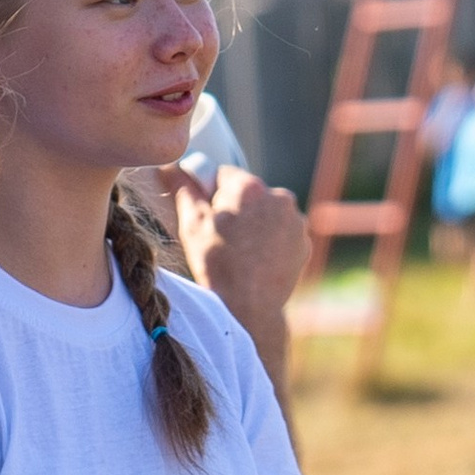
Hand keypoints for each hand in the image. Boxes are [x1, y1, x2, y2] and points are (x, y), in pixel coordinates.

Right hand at [164, 162, 309, 336]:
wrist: (249, 306)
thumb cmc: (217, 264)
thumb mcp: (192, 224)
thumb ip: (183, 189)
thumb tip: (171, 168)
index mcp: (249, 187)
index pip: (224, 175)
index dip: (212, 194)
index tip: (208, 215)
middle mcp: (279, 197)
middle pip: (250, 194)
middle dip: (237, 208)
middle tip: (222, 236)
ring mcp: (296, 221)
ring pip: (268, 213)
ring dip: (256, 224)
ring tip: (241, 252)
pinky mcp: (304, 243)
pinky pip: (283, 233)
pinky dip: (272, 241)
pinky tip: (257, 260)